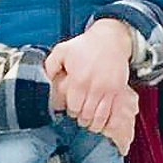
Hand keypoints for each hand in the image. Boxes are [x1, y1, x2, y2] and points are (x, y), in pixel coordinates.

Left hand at [47, 17, 133, 133]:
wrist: (110, 40)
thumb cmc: (86, 46)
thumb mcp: (62, 50)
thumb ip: (50, 65)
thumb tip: (44, 79)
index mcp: (78, 79)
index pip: (74, 107)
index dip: (72, 111)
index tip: (72, 109)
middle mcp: (94, 86)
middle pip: (87, 114)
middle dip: (82, 118)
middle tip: (80, 116)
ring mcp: (108, 89)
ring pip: (100, 116)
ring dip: (94, 122)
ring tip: (90, 120)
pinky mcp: (118, 90)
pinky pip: (112, 111)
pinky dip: (107, 118)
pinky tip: (102, 117)